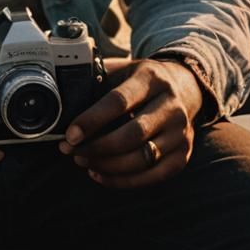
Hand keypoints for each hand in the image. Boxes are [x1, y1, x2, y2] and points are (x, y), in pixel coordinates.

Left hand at [58, 57, 203, 187]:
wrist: (185, 86)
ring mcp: (180, 133)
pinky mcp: (183, 156)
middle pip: (131, 134)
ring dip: (107, 166)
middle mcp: (170, 105)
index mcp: (151, 78)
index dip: (92, 120)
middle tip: (72, 151)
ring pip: (142, 159)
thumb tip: (64, 95)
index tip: (70, 134)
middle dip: (97, 147)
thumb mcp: (125, 68)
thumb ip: (99, 77)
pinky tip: (101, 174)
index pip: (119, 101)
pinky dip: (123, 181)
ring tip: (82, 160)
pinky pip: (152, 176)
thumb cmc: (144, 80)